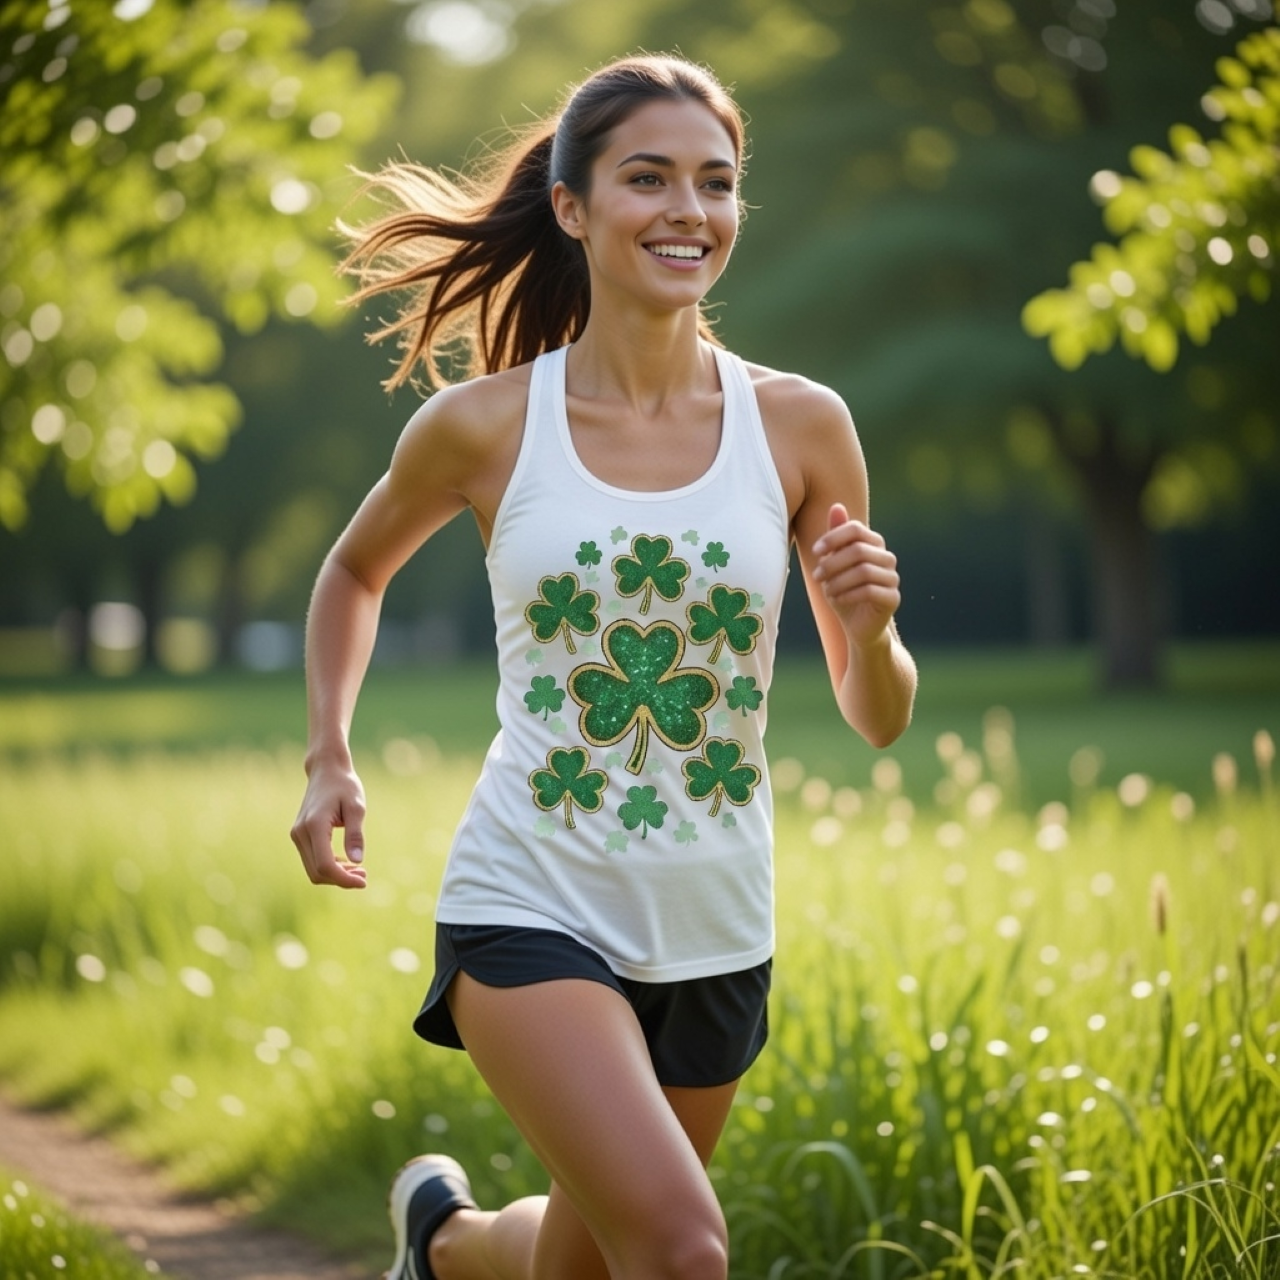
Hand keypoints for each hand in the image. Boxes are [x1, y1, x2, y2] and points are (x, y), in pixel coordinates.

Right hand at [290, 759, 368, 888]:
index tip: (364, 881)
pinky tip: (346, 862)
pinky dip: (328, 866)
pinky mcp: (299, 835)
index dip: (344, 878)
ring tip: (359, 870)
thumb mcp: (356, 807)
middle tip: (364, 875)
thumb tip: (357, 861)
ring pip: (313, 869)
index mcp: (314, 825)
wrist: (326, 770)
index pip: (325, 865)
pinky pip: (311, 860)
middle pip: (317, 872)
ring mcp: (297, 834)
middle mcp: (301, 832)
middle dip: (341, 879)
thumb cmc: (344, 785)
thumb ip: (355, 834)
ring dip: (334, 875)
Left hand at [810, 502, 900, 647]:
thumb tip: (836, 506)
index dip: (833, 537)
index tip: (815, 551)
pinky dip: (848, 594)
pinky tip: (837, 600)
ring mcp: (893, 578)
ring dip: (839, 581)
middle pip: (859, 550)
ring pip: (864, 571)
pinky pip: (870, 591)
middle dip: (833, 562)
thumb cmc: (844, 591)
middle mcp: (888, 558)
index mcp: (874, 545)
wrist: (857, 626)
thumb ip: (836, 538)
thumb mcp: (834, 564)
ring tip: (826, 590)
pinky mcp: (893, 598)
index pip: (856, 529)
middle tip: (816, 576)